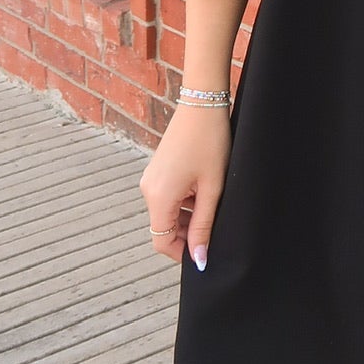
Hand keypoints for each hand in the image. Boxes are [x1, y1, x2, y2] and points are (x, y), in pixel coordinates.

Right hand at [140, 104, 230, 271]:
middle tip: (215, 224)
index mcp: (158, 197)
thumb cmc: (210, 143)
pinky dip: (184, 202)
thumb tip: (199, 259)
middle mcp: (148, 190)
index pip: (161, 242)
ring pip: (167, 213)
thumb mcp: (212, 189)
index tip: (204, 251)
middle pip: (163, 228)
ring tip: (213, 201)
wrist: (202, 104)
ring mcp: (150, 179)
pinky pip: (167, 197)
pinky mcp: (157, 171)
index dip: (182, 253)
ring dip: (188, 216)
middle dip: (187, 233)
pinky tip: (205, 188)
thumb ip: (204, 226)